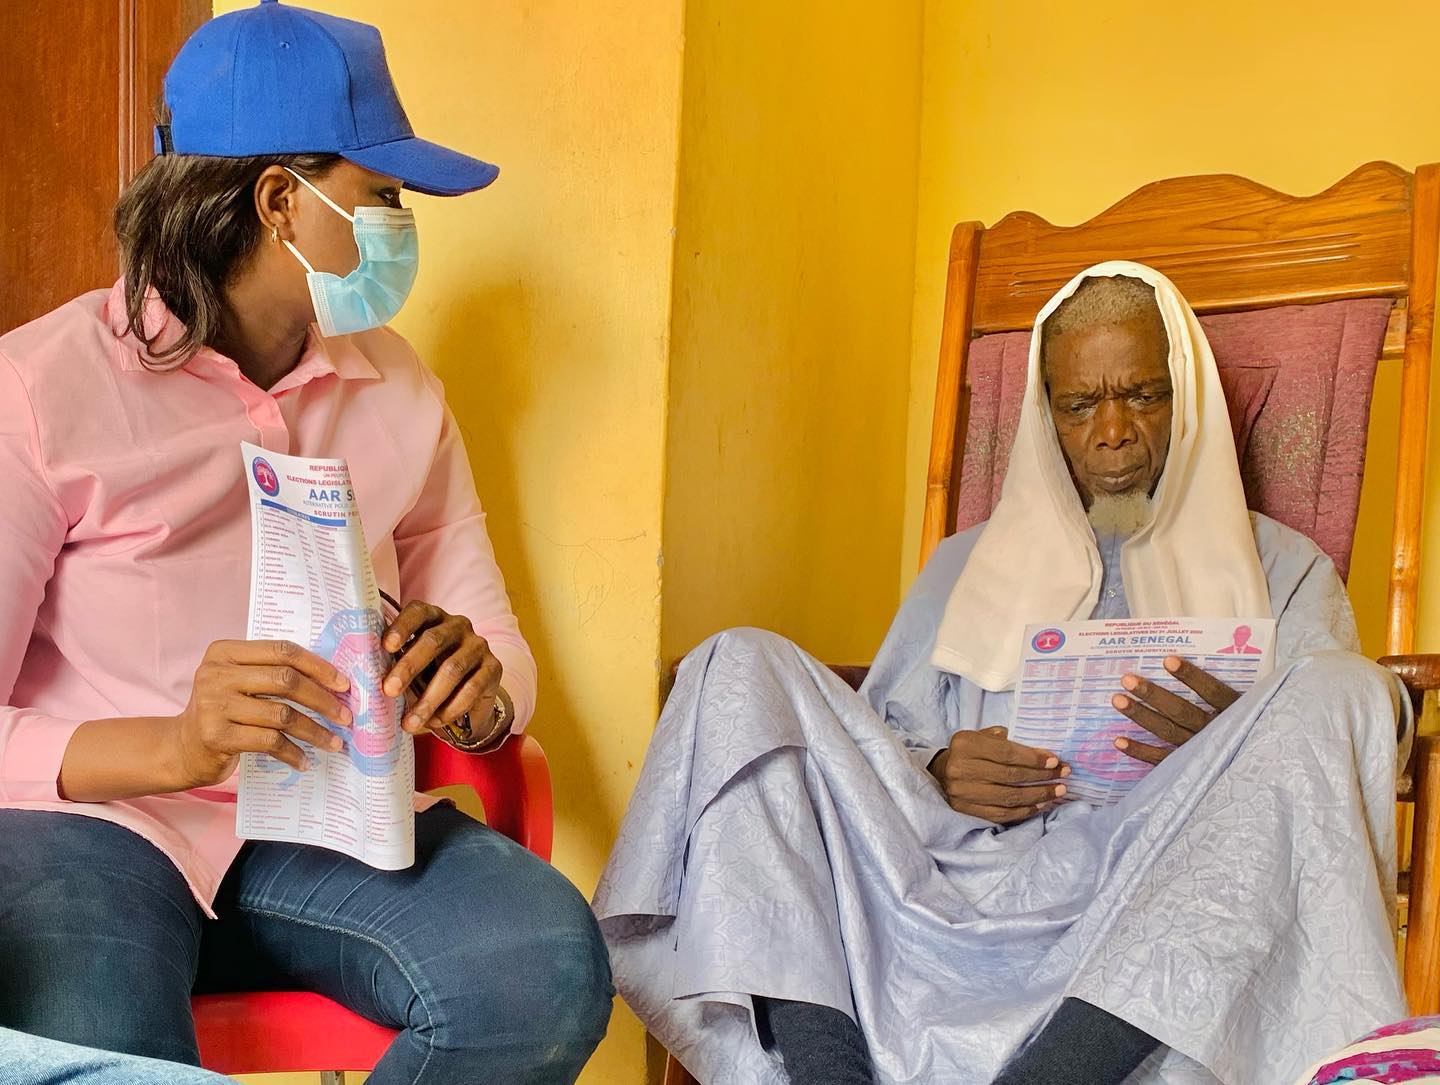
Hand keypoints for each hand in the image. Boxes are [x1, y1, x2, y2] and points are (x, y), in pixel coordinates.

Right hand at [173, 640, 351, 788]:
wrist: (183, 748)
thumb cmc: (224, 711)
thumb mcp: (240, 682)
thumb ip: (273, 673)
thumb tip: (333, 681)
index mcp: (224, 651)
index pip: (282, 651)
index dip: (318, 666)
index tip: (344, 684)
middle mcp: (216, 674)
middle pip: (285, 681)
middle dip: (322, 699)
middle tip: (345, 716)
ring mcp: (214, 705)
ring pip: (282, 714)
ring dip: (314, 731)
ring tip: (333, 742)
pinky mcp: (217, 736)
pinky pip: (269, 741)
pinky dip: (293, 752)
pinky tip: (305, 760)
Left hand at [382, 600, 503, 738]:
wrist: (471, 698)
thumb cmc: (430, 678)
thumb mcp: (413, 668)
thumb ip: (396, 667)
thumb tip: (366, 684)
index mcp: (433, 618)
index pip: (418, 612)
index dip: (402, 627)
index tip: (386, 647)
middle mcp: (458, 626)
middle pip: (433, 640)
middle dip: (408, 667)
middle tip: (389, 690)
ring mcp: (478, 645)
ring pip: (452, 668)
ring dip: (428, 698)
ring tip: (410, 722)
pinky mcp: (494, 667)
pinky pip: (472, 688)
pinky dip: (450, 708)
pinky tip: (435, 722)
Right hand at [929, 726, 1069, 824]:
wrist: (940, 773)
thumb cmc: (968, 752)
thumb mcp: (980, 736)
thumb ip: (1004, 739)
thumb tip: (1038, 752)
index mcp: (966, 744)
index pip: (1006, 753)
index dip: (1033, 758)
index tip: (1054, 761)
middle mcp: (961, 768)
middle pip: (1010, 775)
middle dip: (1041, 776)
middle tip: (1064, 775)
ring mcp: (962, 792)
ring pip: (1008, 797)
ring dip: (1038, 795)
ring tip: (1057, 792)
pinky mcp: (965, 810)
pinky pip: (1001, 814)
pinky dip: (1024, 811)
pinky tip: (1041, 805)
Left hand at [1111, 655, 1239, 764]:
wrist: (1258, 764)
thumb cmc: (1249, 722)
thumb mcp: (1251, 703)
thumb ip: (1227, 687)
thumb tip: (1199, 656)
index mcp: (1234, 711)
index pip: (1212, 692)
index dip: (1191, 677)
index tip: (1168, 660)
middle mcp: (1215, 732)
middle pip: (1181, 711)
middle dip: (1153, 695)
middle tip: (1127, 679)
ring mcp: (1199, 751)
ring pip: (1167, 732)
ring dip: (1141, 716)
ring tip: (1117, 699)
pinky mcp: (1187, 766)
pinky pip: (1161, 760)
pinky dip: (1140, 751)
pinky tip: (1118, 741)